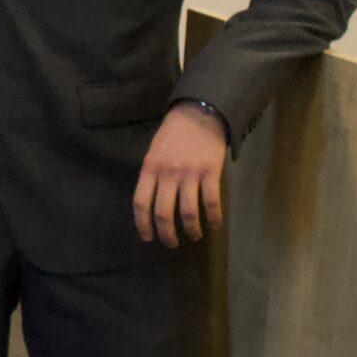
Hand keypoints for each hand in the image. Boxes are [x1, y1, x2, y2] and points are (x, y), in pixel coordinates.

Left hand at [133, 103, 228, 246]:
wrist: (199, 113)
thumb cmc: (174, 133)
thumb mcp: (154, 152)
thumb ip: (152, 175)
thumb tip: (151, 201)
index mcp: (149, 168)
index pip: (141, 203)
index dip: (143, 224)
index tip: (148, 238)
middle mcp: (167, 174)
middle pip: (163, 212)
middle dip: (167, 234)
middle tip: (171, 244)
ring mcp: (189, 173)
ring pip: (188, 212)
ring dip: (191, 229)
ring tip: (194, 236)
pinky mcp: (210, 172)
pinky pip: (211, 201)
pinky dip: (213, 217)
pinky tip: (215, 224)